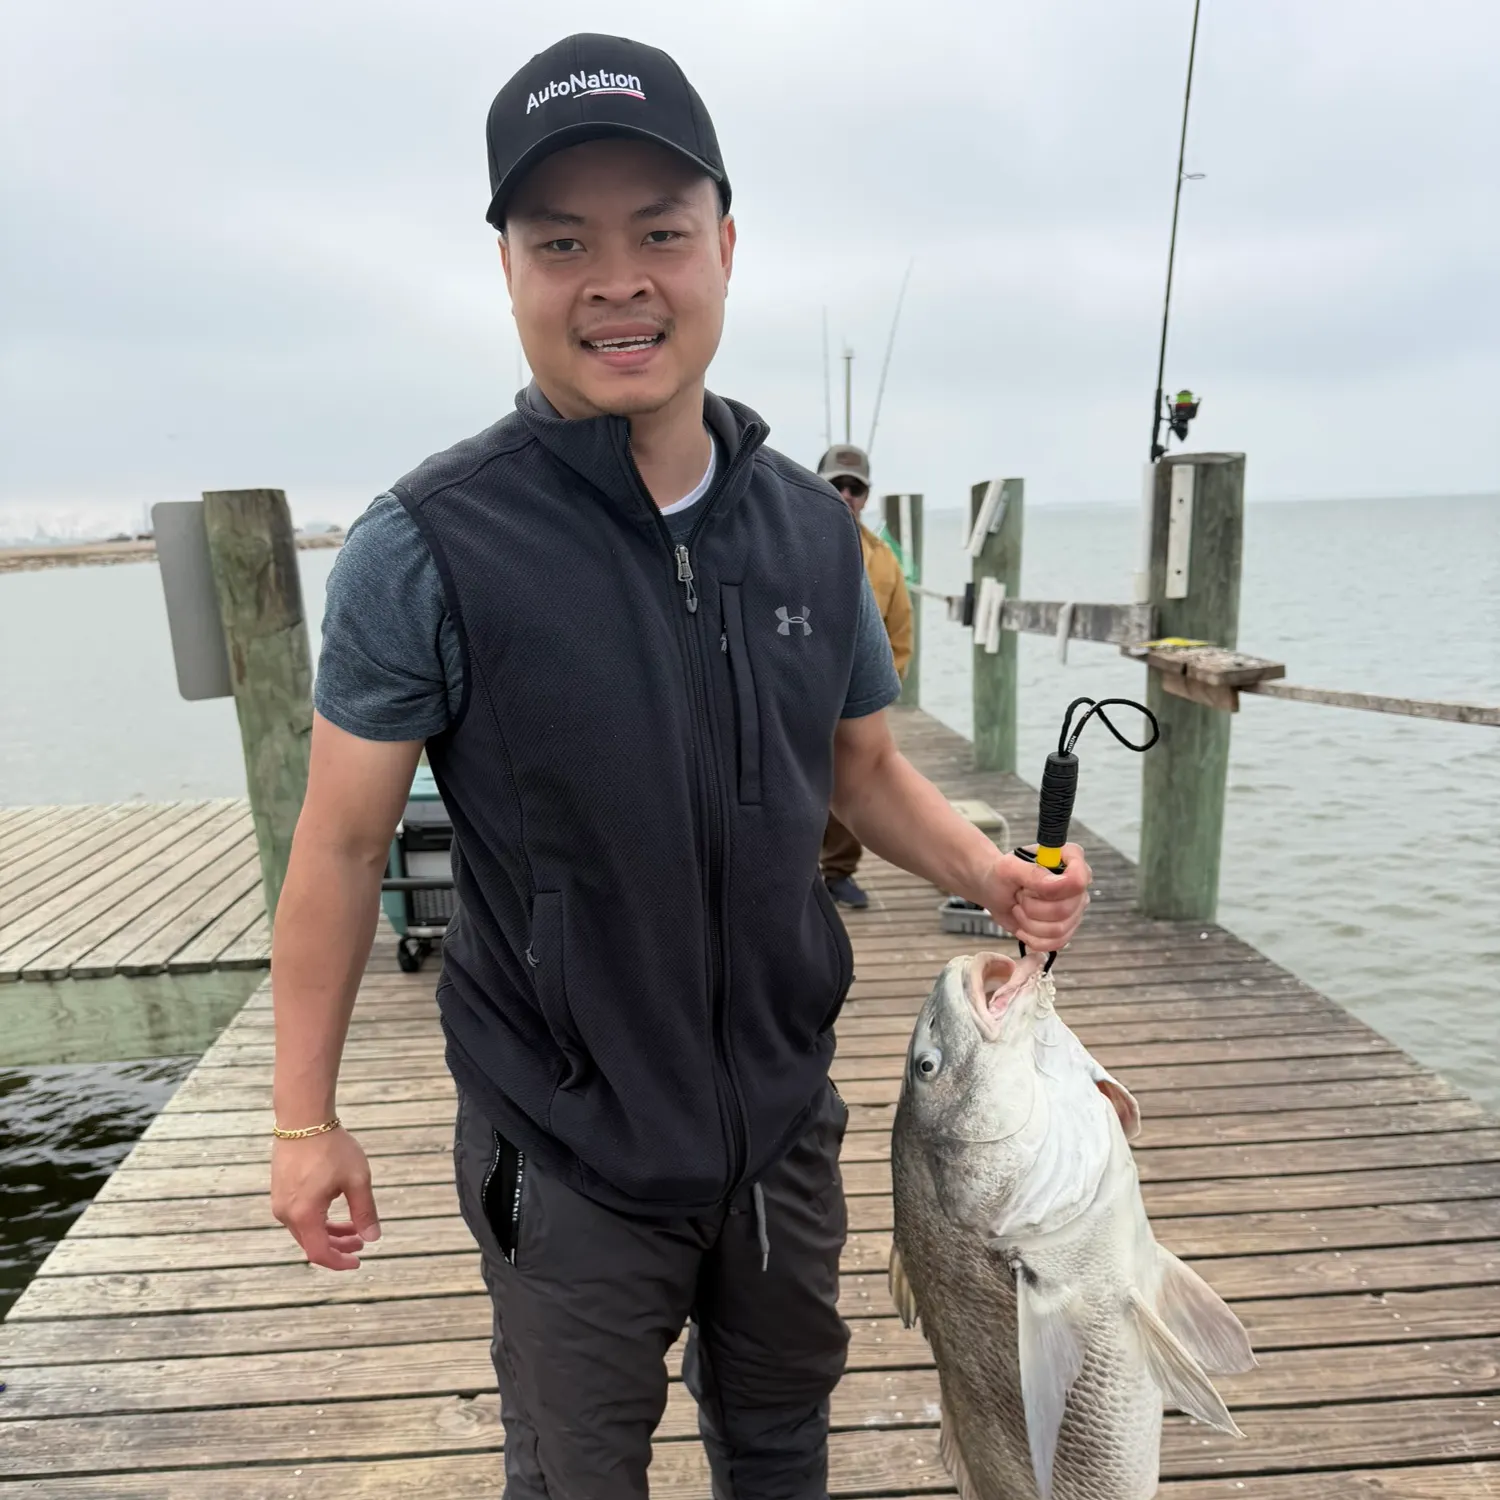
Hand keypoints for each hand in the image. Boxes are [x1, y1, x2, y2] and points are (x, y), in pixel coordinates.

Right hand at [270, 1128, 380, 1270]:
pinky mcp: (280, 1190)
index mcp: (304, 1215)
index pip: (320, 1253)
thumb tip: (373, 1238)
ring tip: (354, 1228)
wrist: (303, 1119)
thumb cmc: (332, 1148)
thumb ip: (365, 1211)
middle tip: (362, 1243)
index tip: (358, 1261)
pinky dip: (318, 1219)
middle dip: (338, 1246)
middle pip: (312, 1243)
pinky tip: (336, 1209)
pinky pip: (299, 1215)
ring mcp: (280, 1202)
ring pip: (306, 1229)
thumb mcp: (357, 1180)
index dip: (339, 1262)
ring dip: (330, 1232)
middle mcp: (286, 1213)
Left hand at [978, 843, 1091, 951]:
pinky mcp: (1066, 928)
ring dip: (1029, 923)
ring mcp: (1075, 908)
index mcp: (1070, 858)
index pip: (1079, 879)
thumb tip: (1055, 884)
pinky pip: (1056, 943)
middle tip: (1019, 896)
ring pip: (1060, 929)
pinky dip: (1033, 938)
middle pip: (1066, 909)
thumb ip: (1032, 873)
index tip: (1030, 887)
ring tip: (1019, 908)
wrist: (995, 891)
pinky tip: (1022, 926)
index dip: (1055, 889)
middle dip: (1032, 907)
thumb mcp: (1009, 868)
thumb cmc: (1001, 874)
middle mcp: (1077, 884)